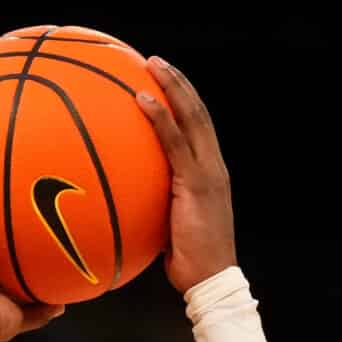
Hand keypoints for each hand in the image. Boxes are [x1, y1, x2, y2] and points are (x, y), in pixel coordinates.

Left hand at [136, 58, 235, 293]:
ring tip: (151, 64)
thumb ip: (157, 207)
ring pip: (192, 117)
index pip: (200, 128)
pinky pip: (175, 142)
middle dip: (179, 83)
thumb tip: (127, 201)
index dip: (185, 101)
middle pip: (199, 112)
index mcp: (211, 174)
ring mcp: (208, 172)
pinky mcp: (197, 183)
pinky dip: (159, 118)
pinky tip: (140, 100)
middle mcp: (214, 166)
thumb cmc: (188, 262)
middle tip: (155, 61)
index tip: (165, 82)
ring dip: (172, 86)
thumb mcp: (171, 228)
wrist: (209, 280)